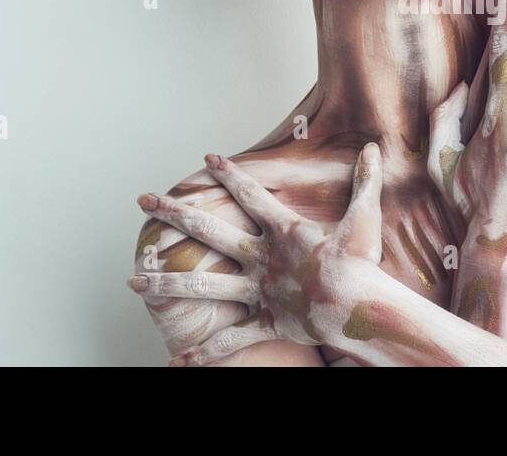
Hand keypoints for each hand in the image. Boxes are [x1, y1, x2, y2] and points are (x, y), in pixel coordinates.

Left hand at [128, 144, 383, 364]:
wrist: (358, 309)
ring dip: (164, 285)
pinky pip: (230, 340)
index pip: (250, 195)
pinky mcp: (265, 322)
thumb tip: (374, 146)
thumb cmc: (362, 265)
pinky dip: (205, 352)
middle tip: (145, 201)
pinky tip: (178, 360)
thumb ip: (366, 181)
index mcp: (284, 231)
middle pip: (208, 231)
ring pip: (202, 288)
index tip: (207, 158)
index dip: (229, 175)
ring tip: (132, 283)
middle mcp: (263, 258)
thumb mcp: (365, 217)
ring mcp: (260, 291)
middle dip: (173, 214)